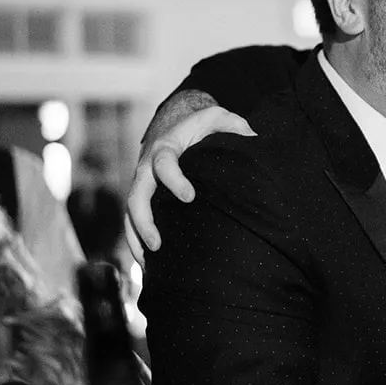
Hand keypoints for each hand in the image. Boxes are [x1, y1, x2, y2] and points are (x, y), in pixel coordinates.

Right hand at [125, 102, 254, 262]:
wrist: (174, 125)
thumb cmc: (200, 126)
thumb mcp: (217, 117)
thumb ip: (234, 125)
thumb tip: (256, 141)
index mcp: (166, 148)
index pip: (163, 163)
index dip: (174, 179)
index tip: (190, 196)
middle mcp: (147, 168)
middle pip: (136, 195)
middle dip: (144, 221)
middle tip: (158, 244)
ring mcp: (141, 185)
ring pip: (129, 214)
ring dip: (136, 238)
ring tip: (149, 264)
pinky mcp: (143, 198)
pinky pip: (132, 222)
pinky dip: (136, 243)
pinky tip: (148, 267)